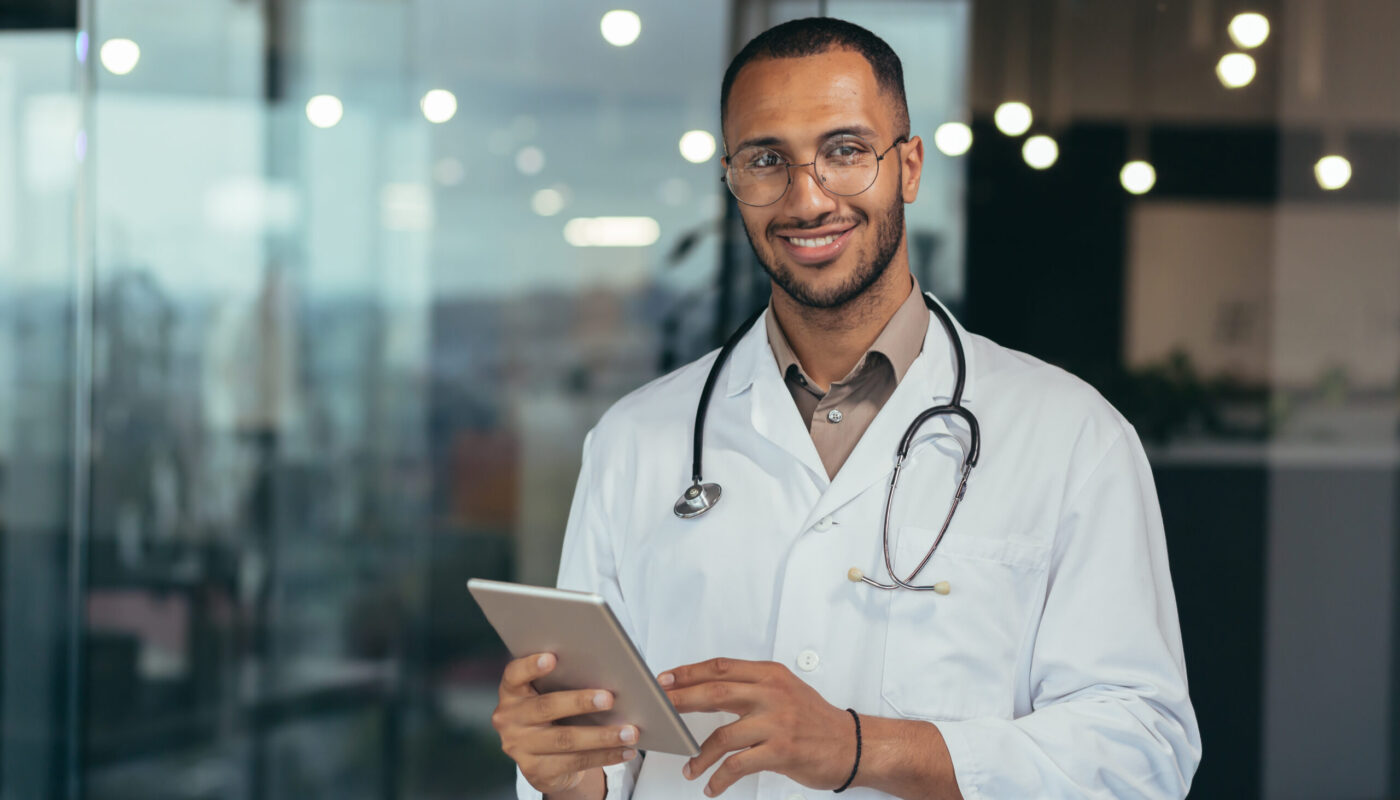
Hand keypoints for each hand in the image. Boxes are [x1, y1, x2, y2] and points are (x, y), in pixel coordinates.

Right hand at [491, 652, 639, 794]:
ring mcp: (520, 747)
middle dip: (580, 702)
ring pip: (565, 740)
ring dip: (602, 736)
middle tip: (609, 698)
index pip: (515, 674)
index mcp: (512, 692)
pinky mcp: (536, 771)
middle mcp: (510, 719)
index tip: (553, 657)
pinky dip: (605, 756)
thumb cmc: (555, 715)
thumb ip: (565, 681)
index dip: (531, 665)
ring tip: (630, 731)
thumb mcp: (551, 695)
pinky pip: (575, 762)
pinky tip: (625, 750)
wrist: (544, 760)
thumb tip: (607, 671)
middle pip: (546, 707)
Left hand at [660, 657, 855, 796]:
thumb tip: (707, 691)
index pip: (721, 667)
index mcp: (770, 675)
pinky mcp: (781, 751)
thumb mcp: (786, 690)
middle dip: (681, 701)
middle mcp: (772, 694)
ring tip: (689, 767)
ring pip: (722, 736)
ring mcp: (777, 722)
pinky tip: (712, 785)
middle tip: (660, 711)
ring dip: (699, 755)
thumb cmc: (815, 720)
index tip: (666, 680)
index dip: (689, 672)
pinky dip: (719, 778)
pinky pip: (738, 766)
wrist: (852, 744)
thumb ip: (751, 688)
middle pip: (714, 693)